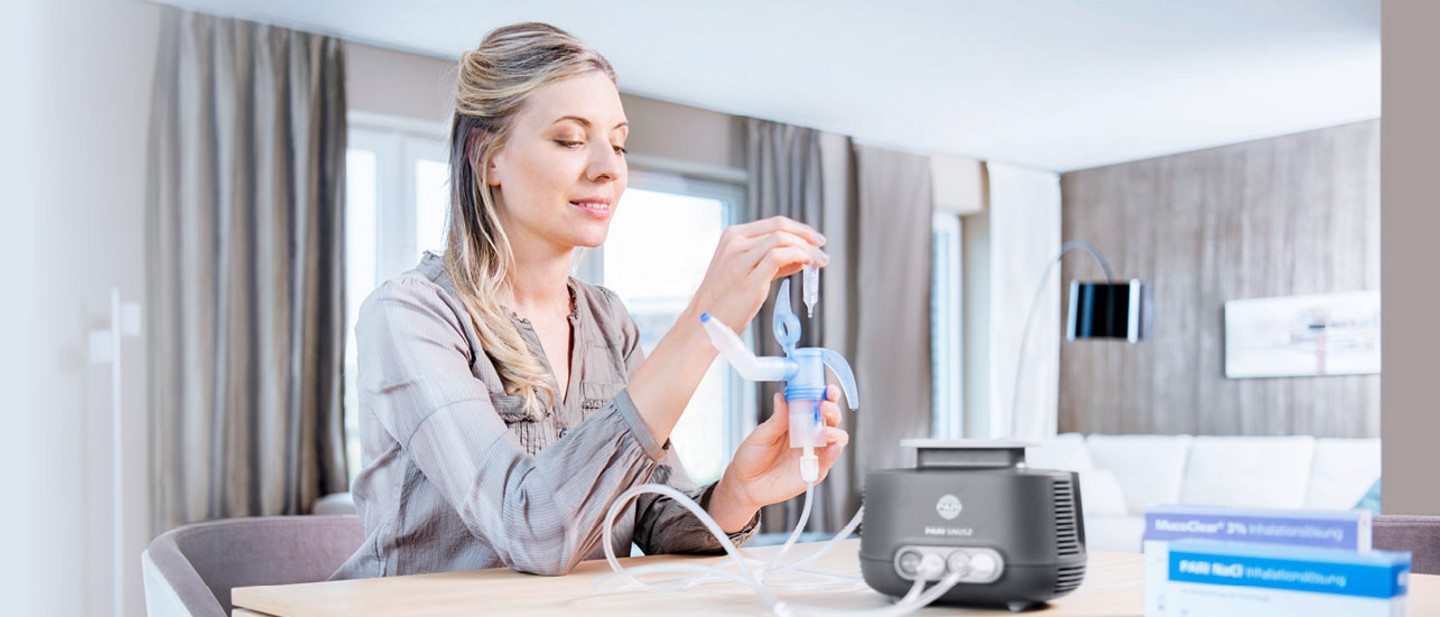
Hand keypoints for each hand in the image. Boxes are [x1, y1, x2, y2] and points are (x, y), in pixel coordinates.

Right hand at [687, 216, 827, 331]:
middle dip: (807, 237)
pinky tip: (806, 266)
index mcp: (732, 236)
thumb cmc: (724, 299)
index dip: (799, 229)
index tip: (814, 239)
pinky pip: (779, 258)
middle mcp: (735, 244)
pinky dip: (798, 257)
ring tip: (819, 261)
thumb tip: (799, 258)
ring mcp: (740, 260)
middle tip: (821, 249)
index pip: (774, 223)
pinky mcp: (749, 278)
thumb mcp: (743, 270)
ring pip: (782, 240)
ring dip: (807, 249)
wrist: (705, 321)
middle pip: (781, 228)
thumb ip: (771, 261)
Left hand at [707, 385, 849, 530]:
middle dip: (832, 410)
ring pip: (836, 437)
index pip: (816, 403)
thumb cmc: (751, 457)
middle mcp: (809, 434)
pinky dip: (835, 451)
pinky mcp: (815, 470)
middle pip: (830, 418)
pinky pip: (830, 459)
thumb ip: (777, 419)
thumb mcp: (761, 435)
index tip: (827, 390)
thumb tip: (782, 396)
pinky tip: (833, 446)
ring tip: (825, 431)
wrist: (745, 485)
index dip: (825, 395)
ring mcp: (814, 451)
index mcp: (796, 420)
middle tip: (824, 407)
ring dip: (835, 431)